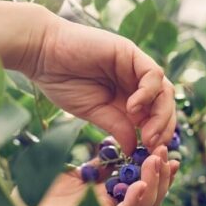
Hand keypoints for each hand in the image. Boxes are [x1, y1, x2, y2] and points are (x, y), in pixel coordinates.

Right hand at [29, 16, 175, 153]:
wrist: (41, 54)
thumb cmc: (62, 81)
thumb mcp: (93, 112)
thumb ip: (116, 126)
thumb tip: (133, 149)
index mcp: (128, 96)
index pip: (154, 116)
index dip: (157, 134)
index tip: (149, 152)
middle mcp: (135, 81)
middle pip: (164, 104)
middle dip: (163, 127)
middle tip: (152, 145)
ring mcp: (134, 66)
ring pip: (164, 90)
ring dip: (160, 114)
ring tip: (147, 133)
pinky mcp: (130, 52)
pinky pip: (152, 73)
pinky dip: (148, 92)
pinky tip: (132, 107)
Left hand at [35, 145, 178, 205]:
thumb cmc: (46, 195)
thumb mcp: (81, 173)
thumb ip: (102, 164)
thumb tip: (121, 143)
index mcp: (113, 200)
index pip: (145, 187)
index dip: (160, 172)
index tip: (167, 151)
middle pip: (151, 199)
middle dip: (162, 176)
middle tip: (164, 152)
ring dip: (154, 185)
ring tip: (155, 162)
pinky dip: (135, 201)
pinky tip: (141, 184)